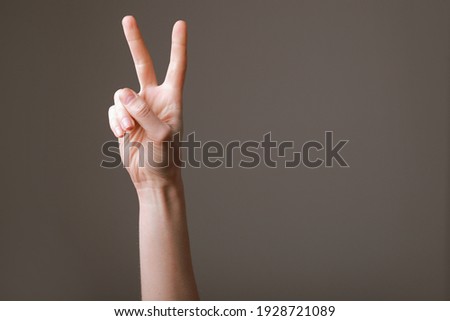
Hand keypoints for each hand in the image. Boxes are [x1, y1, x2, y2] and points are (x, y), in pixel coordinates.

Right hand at [108, 16, 186, 188]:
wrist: (152, 177)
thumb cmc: (166, 158)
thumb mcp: (161, 135)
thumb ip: (144, 112)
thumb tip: (125, 92)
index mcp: (172, 100)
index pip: (176, 67)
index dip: (178, 46)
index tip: (180, 25)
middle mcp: (154, 99)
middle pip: (144, 64)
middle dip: (135, 42)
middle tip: (128, 19)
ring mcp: (138, 108)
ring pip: (121, 95)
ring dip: (122, 113)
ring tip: (129, 131)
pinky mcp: (124, 118)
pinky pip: (114, 110)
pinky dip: (115, 121)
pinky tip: (123, 134)